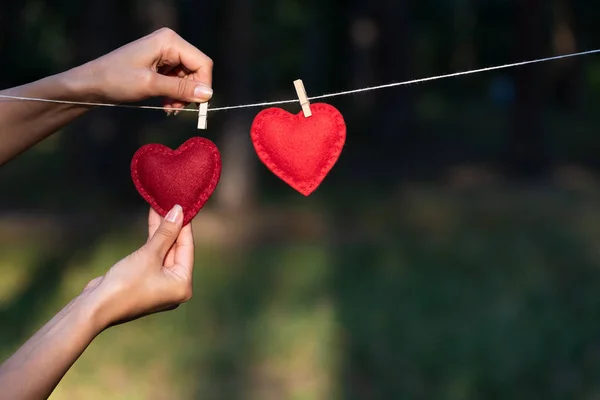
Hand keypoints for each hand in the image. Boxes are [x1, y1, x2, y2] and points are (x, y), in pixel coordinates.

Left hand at [68, 27, 212, 112]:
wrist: (90, 84)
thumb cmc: (116, 80)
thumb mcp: (151, 85)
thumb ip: (181, 89)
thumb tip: (208, 95)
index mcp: (169, 41)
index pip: (202, 63)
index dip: (204, 85)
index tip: (197, 107)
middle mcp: (170, 43)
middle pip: (197, 71)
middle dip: (190, 92)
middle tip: (177, 109)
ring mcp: (164, 54)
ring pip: (188, 78)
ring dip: (182, 96)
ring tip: (169, 109)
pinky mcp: (159, 64)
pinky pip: (177, 81)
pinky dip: (174, 94)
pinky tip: (165, 105)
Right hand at [85, 205, 193, 328]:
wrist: (95, 306)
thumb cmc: (126, 283)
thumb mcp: (149, 254)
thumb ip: (165, 232)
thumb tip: (178, 211)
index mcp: (183, 285)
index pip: (187, 248)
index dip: (184, 226)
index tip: (182, 206)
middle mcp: (175, 287)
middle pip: (176, 250)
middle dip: (172, 227)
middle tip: (171, 203)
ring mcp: (160, 285)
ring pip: (164, 252)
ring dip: (161, 232)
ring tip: (160, 207)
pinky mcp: (145, 281)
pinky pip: (153, 257)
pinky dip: (152, 242)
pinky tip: (153, 222)